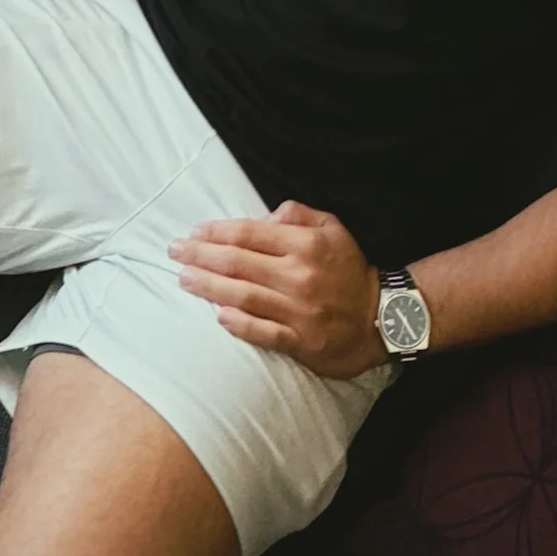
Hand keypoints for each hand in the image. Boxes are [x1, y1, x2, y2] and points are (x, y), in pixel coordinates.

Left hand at [171, 202, 384, 378]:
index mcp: (305, 244)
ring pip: (244, 296)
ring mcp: (299, 311)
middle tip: (174, 252)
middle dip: (201, 256)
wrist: (382, 318)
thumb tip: (266, 214)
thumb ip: (299, 214)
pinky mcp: (301, 341)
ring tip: (184, 280)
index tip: (193, 232)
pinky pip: (264, 332)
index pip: (250, 233)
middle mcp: (298, 276)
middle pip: (238, 263)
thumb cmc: (351, 270)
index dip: (216, 232)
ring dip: (209, 288)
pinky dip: (240, 324)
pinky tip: (218, 316)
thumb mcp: (334, 229)